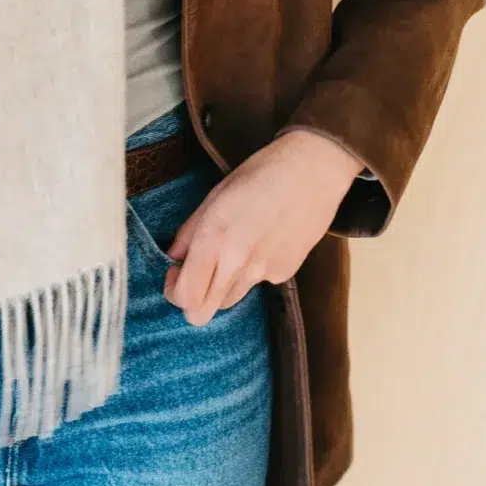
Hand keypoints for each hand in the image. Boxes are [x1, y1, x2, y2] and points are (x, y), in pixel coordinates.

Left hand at [161, 129, 367, 324]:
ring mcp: (263, 273)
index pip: (185, 296)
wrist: (313, 171)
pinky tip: (262, 242)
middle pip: (202, 314)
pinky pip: (256, 284)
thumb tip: (173, 257)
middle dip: (192, 300)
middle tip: (194, 275)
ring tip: (231, 253)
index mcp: (214, 239)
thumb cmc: (260, 174)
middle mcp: (237, 263)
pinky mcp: (284, 274)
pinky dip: (251, 272)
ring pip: (228, 301)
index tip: (175, 274)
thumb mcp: (215, 195)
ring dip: (220, 287)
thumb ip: (189, 231)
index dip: (173, 292)